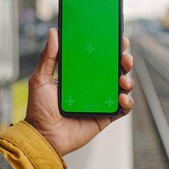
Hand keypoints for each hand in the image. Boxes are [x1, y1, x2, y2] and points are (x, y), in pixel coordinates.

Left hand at [25, 28, 133, 156]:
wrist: (43, 136)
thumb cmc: (40, 109)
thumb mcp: (40, 79)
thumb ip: (48, 57)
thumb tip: (53, 32)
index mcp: (81, 75)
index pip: (100, 58)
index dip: (111, 48)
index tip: (117, 37)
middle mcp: (94, 87)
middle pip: (115, 70)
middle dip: (125, 61)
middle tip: (125, 57)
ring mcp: (101, 101)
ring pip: (123, 87)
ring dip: (128, 80)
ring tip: (123, 80)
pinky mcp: (106, 116)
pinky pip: (123, 109)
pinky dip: (128, 102)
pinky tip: (122, 97)